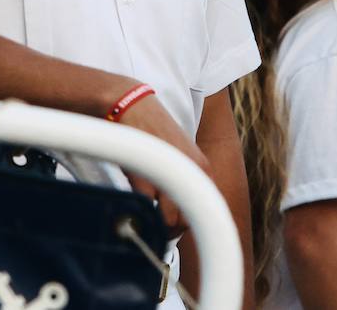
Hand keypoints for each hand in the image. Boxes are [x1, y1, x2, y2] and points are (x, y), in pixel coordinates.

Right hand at [116, 93, 210, 237]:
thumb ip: (183, 179)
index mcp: (202, 169)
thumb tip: (178, 213)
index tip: (171, 230)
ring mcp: (170, 174)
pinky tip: (134, 202)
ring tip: (143, 218)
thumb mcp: (177, 153)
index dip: (187, 225)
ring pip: (169, 221)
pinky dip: (141, 211)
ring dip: (155, 224)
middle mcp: (191, 172)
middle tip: (154, 227)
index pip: (205, 212)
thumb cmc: (151, 130)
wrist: (131, 105)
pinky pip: (148, 208)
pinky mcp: (147, 176)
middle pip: (187, 222)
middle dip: (170, 230)